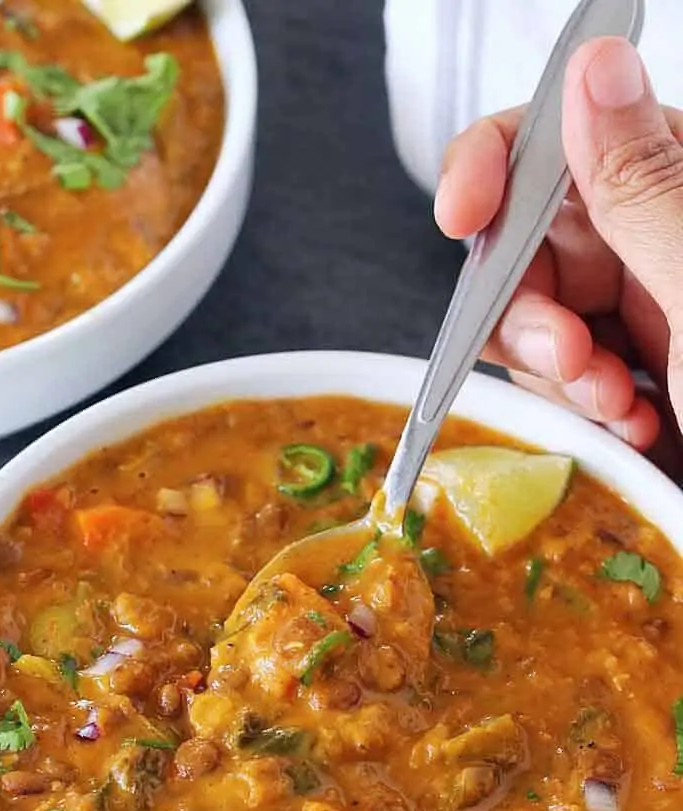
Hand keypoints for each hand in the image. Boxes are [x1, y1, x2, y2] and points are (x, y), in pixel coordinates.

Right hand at [434, 36, 682, 478]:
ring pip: (535, 322)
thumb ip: (643, 185)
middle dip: (529, 307)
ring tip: (619, 411)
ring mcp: (645, 315)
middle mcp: (658, 242)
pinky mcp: (632, 382)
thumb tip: (593, 65)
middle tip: (568, 356)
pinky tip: (635, 435)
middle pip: (530, 244)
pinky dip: (579, 415)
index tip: (461, 214)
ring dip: (558, 374)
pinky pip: (560, 385)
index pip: (565, 135)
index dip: (497, 163)